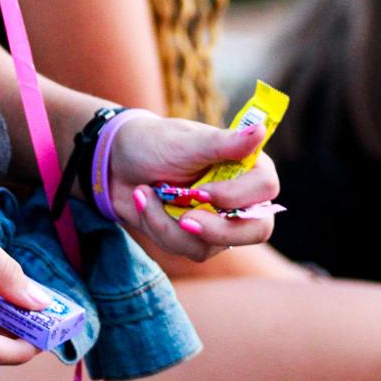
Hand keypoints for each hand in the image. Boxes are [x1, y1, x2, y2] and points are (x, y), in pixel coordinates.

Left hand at [104, 110, 279, 262]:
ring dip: (170, 224)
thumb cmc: (153, 142)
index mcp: (246, 164)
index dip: (237, 196)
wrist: (115, 164)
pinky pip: (187, 249)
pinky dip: (158, 227)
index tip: (203, 192)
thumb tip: (260, 131)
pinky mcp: (196, 237)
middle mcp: (240, 195)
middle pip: (256, 230)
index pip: (266, 188)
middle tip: (184, 220)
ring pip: (213, 245)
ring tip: (145, 193)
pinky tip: (144, 203)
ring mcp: (219, 219)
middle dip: (215, 230)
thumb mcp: (184, 142)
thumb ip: (223, 143)